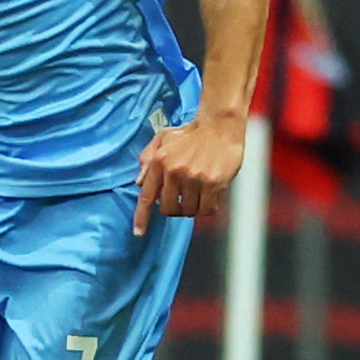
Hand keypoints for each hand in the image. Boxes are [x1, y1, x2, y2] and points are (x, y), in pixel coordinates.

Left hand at [135, 114, 246, 234]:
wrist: (220, 126)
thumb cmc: (191, 134)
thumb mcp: (163, 139)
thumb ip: (147, 159)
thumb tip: (140, 183)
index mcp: (159, 162)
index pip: (146, 196)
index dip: (142, 217)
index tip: (139, 232)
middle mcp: (174, 171)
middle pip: (167, 209)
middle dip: (174, 207)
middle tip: (184, 197)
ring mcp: (194, 178)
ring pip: (188, 211)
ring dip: (193, 206)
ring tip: (199, 190)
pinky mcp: (213, 183)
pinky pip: (206, 210)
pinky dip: (208, 207)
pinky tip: (211, 194)